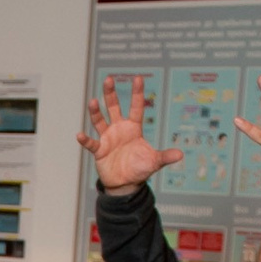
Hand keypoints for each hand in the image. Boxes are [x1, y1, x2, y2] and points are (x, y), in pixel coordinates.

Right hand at [75, 75, 180, 194]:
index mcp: (134, 128)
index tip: (137, 78)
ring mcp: (108, 138)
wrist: (126, 183)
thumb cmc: (140, 168)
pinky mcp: (99, 150)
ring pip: (100, 121)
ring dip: (96, 112)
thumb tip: (180, 155)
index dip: (137, 93)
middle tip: (109, 79)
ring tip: (93, 102)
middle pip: (114, 108)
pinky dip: (85, 140)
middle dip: (111, 94)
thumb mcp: (155, 162)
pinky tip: (80, 135)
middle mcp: (119, 129)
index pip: (136, 107)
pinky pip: (91, 143)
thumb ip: (165, 156)